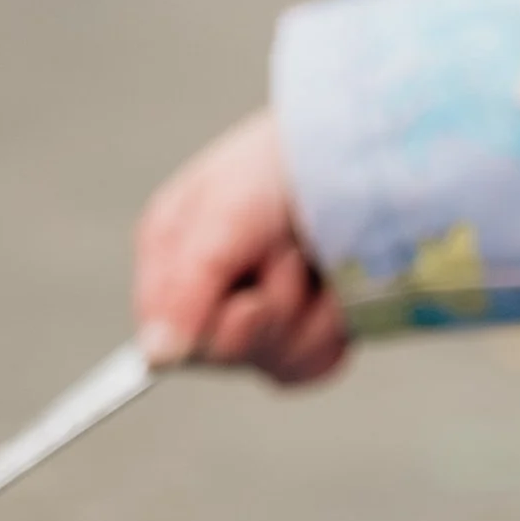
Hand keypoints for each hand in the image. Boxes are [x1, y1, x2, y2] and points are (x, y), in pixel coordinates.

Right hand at [133, 108, 349, 382]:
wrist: (364, 155)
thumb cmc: (283, 164)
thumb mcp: (224, 214)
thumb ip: (187, 288)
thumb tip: (155, 356)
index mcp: (172, 259)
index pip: (165, 337)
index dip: (209, 328)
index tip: (245, 301)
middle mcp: (211, 293)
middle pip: (222, 355)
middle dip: (265, 308)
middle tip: (286, 254)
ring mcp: (263, 316)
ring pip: (273, 361)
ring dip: (305, 309)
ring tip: (312, 254)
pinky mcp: (310, 332)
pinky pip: (312, 365)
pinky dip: (332, 326)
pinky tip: (337, 285)